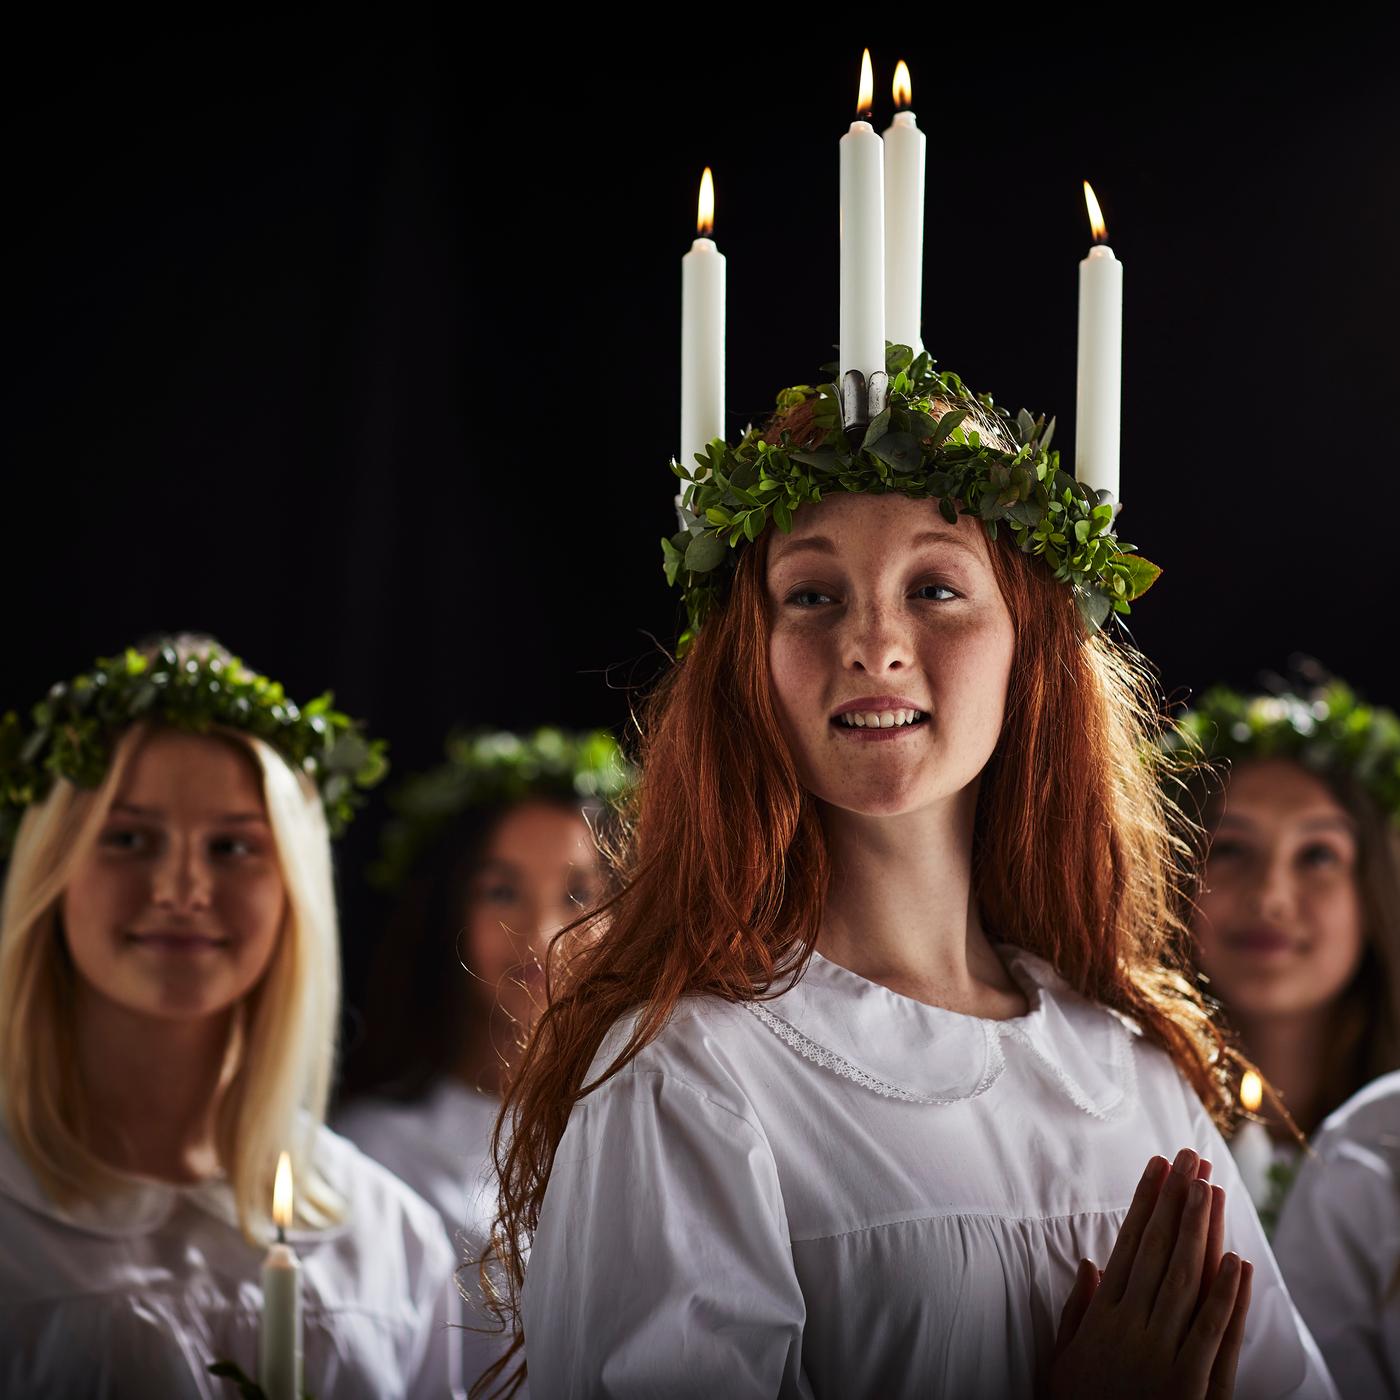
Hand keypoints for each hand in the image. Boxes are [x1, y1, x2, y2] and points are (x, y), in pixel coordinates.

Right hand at [1048, 1148, 1252, 1399]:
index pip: (1128, 1244)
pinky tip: (1235, 1260)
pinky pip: (1208, 1333)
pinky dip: (1223, 1296)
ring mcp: (1159, 1353)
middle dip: (1174, 1201)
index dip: (1145, 1203)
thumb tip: (1091, 1264)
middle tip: (1188, 1157)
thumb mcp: (1062, 1359)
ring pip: (1183, 1279)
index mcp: (1102, 1316)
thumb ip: (1077, 1311)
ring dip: (1198, 1232)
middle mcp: (1130, 1326)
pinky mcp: (1187, 1385)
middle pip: (1157, 1251)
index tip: (1157, 1166)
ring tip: (1208, 1188)